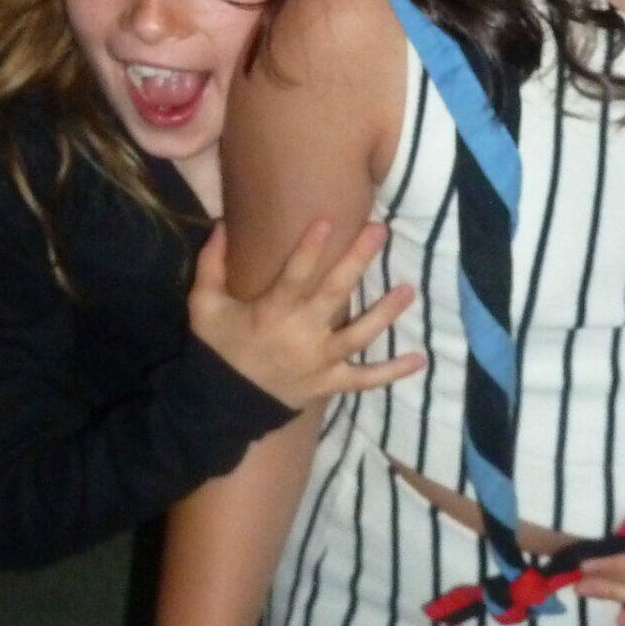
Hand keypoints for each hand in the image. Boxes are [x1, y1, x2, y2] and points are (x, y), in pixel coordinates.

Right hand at [189, 218, 423, 407]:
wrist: (224, 406)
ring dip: (385, 313)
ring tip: (409, 290)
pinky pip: (365, 379)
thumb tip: (223, 224)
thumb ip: (212, 264)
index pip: (293, 276)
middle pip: (334, 294)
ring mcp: (320, 361)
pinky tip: (420, 359)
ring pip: (358, 334)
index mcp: (270, 314)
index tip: (328, 219)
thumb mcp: (204, 306)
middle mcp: (300, 335)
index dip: (309, 249)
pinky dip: (392, 372)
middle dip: (357, 262)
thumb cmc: (218, 348)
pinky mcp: (331, 383)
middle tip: (380, 232)